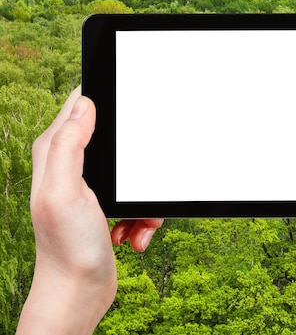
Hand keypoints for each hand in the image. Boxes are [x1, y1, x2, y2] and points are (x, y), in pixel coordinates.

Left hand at [17, 87, 161, 334]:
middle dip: (137, 164)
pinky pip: (137, 200)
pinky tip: (132, 233)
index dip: (105, 102)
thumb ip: (69, 144)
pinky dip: (142, 217)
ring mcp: (90, 188)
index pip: (80, 105)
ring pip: (134, 174)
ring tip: (134, 221)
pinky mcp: (107, 207)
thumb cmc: (67, 247)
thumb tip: (85, 104)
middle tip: (135, 189)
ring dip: (142, 199)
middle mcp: (70, 166)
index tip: (129, 112)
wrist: (79, 291)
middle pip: (117, 141)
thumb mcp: (65, 190)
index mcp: (55, 153)